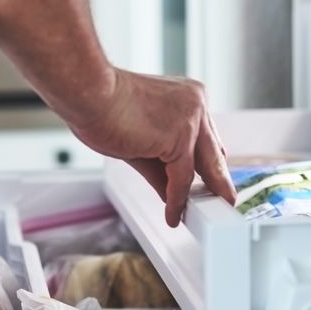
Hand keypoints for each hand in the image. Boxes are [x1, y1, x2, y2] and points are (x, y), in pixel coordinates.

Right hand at [68, 68, 235, 226]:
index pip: (205, 138)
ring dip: (201, 194)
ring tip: (199, 216)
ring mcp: (191, 119)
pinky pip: (182, 177)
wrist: (88, 93)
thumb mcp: (138, 141)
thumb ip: (158, 167)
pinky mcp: (180, 137)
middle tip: (222, 202)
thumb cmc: (101, 107)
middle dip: (217, 181)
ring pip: (203, 166)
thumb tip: (170, 193)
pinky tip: (173, 213)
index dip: (207, 163)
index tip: (209, 182)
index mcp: (187, 97)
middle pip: (213, 152)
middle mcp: (195, 104)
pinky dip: (177, 199)